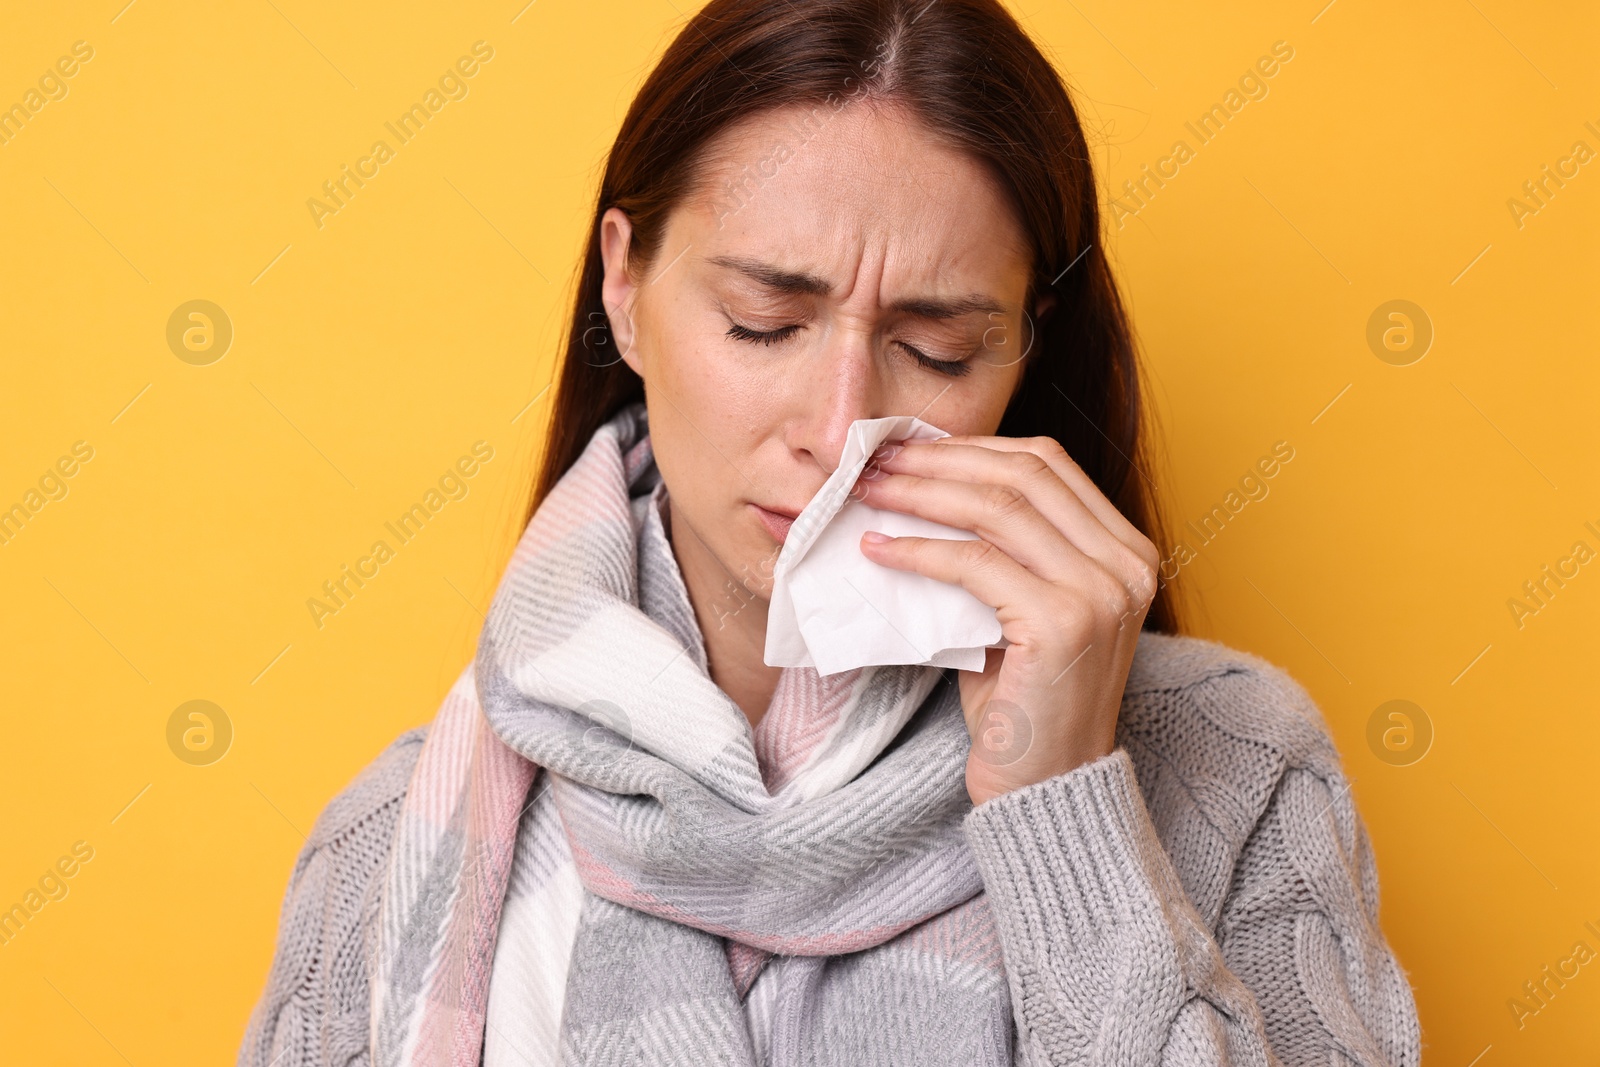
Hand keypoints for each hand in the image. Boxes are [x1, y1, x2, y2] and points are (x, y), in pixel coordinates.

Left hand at [851, 435, 1160, 806]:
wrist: (1046, 787)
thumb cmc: (1024, 701)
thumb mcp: (1022, 610)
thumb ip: (1002, 550)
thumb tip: (923, 486)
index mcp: (1126, 550)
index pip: (1048, 465)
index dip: (973, 447)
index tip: (911, 447)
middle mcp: (1127, 564)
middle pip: (1023, 474)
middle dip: (940, 460)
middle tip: (876, 461)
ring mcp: (1102, 592)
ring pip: (997, 510)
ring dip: (921, 493)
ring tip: (868, 492)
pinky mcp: (1063, 624)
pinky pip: (975, 564)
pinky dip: (918, 550)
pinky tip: (878, 549)